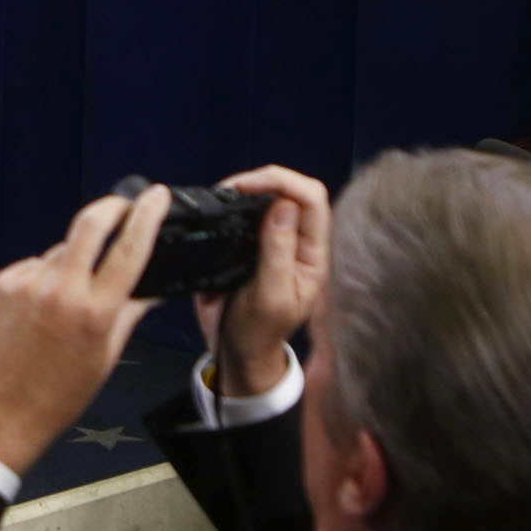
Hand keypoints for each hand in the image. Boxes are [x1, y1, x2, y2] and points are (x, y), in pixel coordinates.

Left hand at [0, 187, 169, 477]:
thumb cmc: (54, 396)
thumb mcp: (104, 359)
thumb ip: (126, 317)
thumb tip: (146, 291)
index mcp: (95, 313)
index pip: (130, 250)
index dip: (147, 216)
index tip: (156, 197)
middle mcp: (61, 291)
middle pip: (91, 224)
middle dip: (112, 206)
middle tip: (122, 205)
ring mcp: (28, 284)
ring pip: (61, 252)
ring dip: (72, 262)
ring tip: (64, 304)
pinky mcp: (3, 284)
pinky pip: (33, 268)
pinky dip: (43, 279)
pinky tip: (37, 312)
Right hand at [195, 167, 327, 396]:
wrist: (236, 351)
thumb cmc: (258, 331)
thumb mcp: (270, 297)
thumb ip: (277, 251)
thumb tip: (282, 203)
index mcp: (310, 253)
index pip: (312, 200)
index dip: (283, 183)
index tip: (247, 187)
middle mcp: (296, 241)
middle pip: (292, 189)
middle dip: (263, 180)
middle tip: (229, 189)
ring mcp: (274, 239)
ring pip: (270, 195)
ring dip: (247, 187)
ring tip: (221, 194)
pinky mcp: (250, 241)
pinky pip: (248, 211)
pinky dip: (234, 201)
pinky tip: (217, 205)